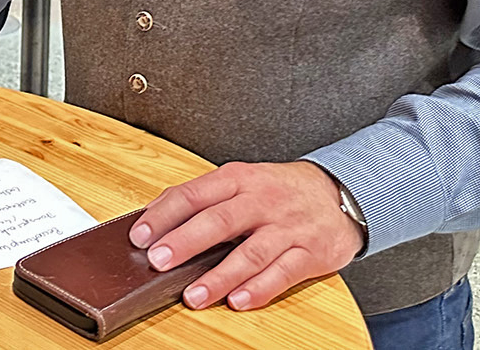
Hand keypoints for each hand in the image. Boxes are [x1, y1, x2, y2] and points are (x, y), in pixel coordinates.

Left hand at [130, 161, 362, 311]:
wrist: (340, 194)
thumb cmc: (278, 190)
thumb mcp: (241, 181)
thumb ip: (202, 198)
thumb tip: (155, 218)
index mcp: (238, 179)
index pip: (193, 194)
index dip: (164, 215)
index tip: (140, 236)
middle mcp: (262, 201)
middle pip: (219, 221)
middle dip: (186, 242)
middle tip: (158, 262)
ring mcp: (287, 227)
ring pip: (250, 252)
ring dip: (219, 277)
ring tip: (193, 296)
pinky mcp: (310, 253)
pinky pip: (283, 273)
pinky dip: (259, 289)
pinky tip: (238, 300)